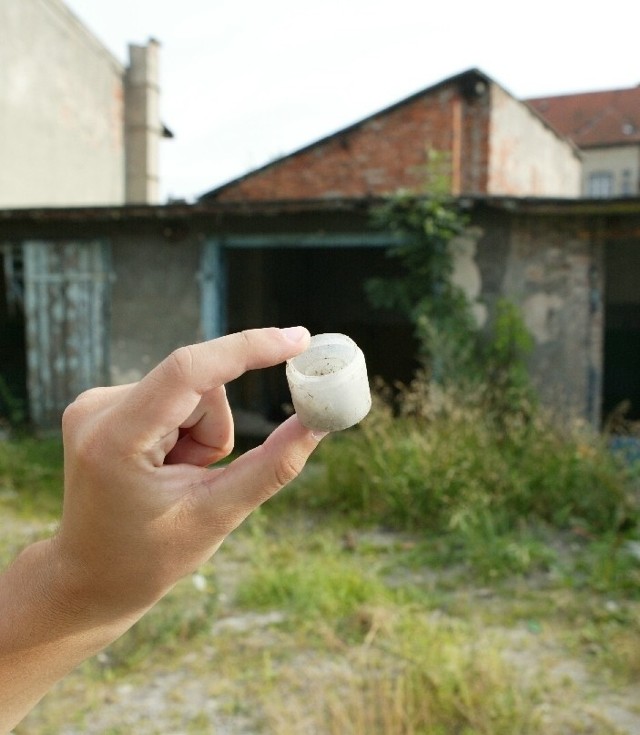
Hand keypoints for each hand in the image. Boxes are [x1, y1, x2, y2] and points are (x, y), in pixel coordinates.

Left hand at [52, 326, 322, 619]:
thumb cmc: (149, 556)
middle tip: (200, 477)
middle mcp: (97, 408)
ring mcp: (96, 403)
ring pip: (192, 391)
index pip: (188, 370)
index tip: (299, 341)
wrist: (91, 576)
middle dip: (216, 431)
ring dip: (202, 434)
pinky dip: (186, 430)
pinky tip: (162, 467)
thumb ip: (272, 465)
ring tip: (176, 479)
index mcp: (115, 439)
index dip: (248, 349)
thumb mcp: (218, 515)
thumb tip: (317, 422)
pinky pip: (174, 396)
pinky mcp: (106, 404)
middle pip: (199, 385)